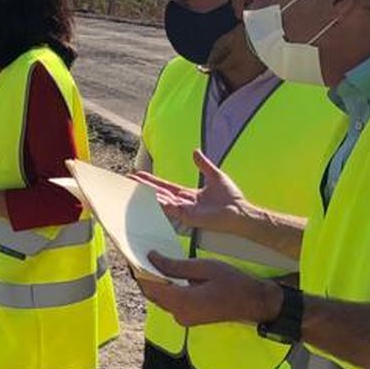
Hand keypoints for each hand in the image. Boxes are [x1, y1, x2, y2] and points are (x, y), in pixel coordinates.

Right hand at [131, 151, 247, 233]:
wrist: (241, 211)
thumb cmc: (232, 198)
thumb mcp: (215, 176)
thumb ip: (203, 165)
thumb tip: (195, 151)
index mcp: (188, 195)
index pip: (165, 186)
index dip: (151, 180)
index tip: (137, 174)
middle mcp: (184, 203)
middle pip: (159, 193)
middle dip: (143, 187)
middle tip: (128, 180)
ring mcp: (185, 211)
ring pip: (162, 201)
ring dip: (148, 194)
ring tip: (134, 187)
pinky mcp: (189, 217)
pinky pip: (172, 209)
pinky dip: (162, 204)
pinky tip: (152, 197)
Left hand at [137, 252, 282, 326]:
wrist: (255, 302)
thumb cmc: (233, 283)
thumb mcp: (203, 267)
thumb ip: (175, 266)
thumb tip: (151, 257)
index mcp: (182, 301)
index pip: (149, 286)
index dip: (138, 270)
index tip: (131, 254)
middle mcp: (179, 314)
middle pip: (152, 293)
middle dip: (145, 275)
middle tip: (141, 254)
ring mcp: (184, 319)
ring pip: (160, 298)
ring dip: (155, 282)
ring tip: (153, 261)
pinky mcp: (189, 318)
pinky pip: (170, 303)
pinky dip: (166, 289)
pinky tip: (167, 274)